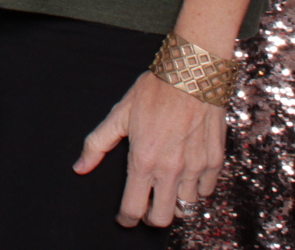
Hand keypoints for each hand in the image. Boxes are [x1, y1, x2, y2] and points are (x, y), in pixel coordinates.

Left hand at [74, 71, 226, 226]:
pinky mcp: (214, 161)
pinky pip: (207, 190)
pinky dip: (197, 189)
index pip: (133, 209)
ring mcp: (195, 168)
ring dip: (175, 203)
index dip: (126, 219)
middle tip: (146, 207)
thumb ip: (97, 144)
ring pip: (186, 207)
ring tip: (167, 190)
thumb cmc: (154, 92)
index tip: (124, 218)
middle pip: (162, 218)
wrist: (192, 75)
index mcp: (143, 161)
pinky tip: (187, 177)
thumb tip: (79, 167)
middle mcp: (170, 170)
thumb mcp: (119, 114)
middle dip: (151, 218)